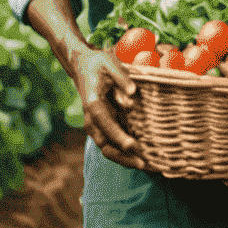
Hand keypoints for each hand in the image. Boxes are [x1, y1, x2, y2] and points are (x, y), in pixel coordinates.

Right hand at [72, 47, 141, 167]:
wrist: (83, 65)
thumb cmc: (98, 63)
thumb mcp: (109, 62)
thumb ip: (121, 78)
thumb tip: (132, 97)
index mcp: (92, 103)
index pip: (105, 124)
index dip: (119, 137)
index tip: (135, 146)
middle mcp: (91, 118)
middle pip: (104, 143)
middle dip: (123, 156)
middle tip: (143, 163)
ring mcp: (96, 124)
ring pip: (106, 147)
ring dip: (123, 158)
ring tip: (144, 165)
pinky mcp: (102, 125)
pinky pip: (111, 143)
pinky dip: (123, 153)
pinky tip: (139, 158)